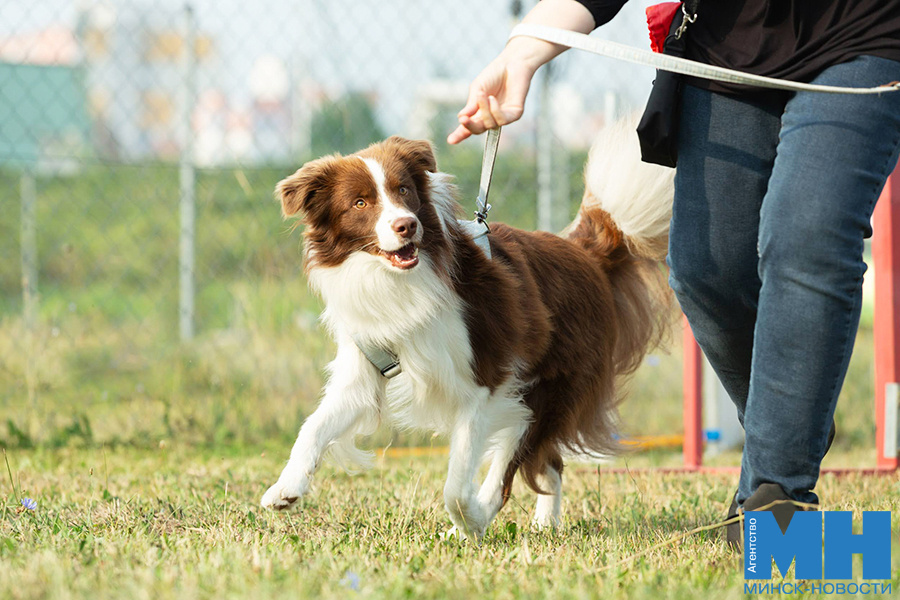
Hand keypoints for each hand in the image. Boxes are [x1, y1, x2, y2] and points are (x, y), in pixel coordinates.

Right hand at [446, 0, 594, 144]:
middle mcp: (491, 116)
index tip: (450, 141)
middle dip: (470, 126)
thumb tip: (461, 118)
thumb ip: (471, 104)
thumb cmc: (494, 74)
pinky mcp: (515, 114)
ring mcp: (503, 116)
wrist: (512, 63)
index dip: (460, 134)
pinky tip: (493, 99)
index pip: (469, 126)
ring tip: (483, 95)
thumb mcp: (477, 89)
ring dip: (484, 111)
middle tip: (463, 120)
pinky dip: (495, 110)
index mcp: (479, 111)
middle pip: (478, 130)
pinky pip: (502, 120)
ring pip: (490, 124)